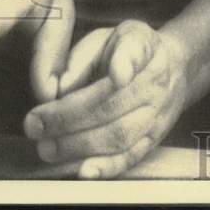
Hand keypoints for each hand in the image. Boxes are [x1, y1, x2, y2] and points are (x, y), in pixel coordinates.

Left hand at [23, 20, 188, 178]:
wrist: (174, 66)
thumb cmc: (126, 51)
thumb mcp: (106, 38)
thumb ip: (80, 58)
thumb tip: (57, 89)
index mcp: (142, 46)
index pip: (135, 53)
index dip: (126, 64)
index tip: (117, 75)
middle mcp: (156, 80)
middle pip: (114, 104)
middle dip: (69, 119)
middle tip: (35, 126)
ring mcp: (159, 112)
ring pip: (120, 135)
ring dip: (79, 146)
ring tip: (47, 148)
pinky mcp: (155, 137)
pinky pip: (132, 156)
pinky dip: (107, 167)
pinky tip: (83, 171)